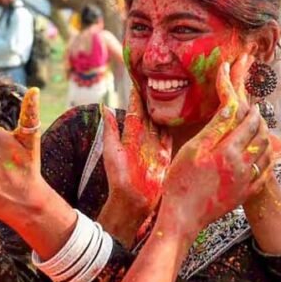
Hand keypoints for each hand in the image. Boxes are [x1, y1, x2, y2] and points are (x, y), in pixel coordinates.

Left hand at [102, 89, 171, 213]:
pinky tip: (177, 116)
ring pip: (161, 124)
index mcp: (130, 136)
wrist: (132, 200)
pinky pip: (170, 138)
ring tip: (168, 94)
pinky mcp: (165, 156)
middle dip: (152, 100)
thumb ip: (110, 128)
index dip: (137, 98)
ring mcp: (156, 147)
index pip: (135, 112)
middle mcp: (144, 139)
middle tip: (157, 82)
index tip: (139, 81)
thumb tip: (104, 106)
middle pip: (150, 115)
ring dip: (164, 111)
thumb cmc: (118, 176)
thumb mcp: (112, 149)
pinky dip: (172, 127)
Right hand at [159, 60, 272, 236]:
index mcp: (228, 152)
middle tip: (258, 116)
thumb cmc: (181, 181)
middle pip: (261, 139)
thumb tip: (230, 108)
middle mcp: (242, 166)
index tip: (254, 105)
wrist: (184, 216)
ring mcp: (246, 182)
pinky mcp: (245, 195)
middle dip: (262, 124)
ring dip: (266, 141)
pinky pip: (265, 175)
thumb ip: (213, 129)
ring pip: (266, 155)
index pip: (249, 126)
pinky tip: (264, 157)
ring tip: (261, 132)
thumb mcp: (192, 150)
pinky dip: (267, 161)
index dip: (253, 113)